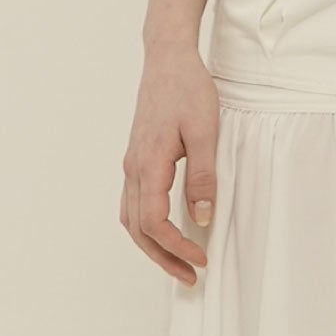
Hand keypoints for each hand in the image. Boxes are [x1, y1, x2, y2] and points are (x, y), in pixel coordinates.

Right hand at [121, 44, 221, 285]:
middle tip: (190, 276)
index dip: (176, 247)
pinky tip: (166, 230)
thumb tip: (201, 217)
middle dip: (162, 257)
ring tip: (178, 262)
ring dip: (152, 246)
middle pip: (137, 229)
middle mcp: (133, 168)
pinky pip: (133, 203)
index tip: (201, 259)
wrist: (167, 59)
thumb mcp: (205, 131)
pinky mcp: (136, 158)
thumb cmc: (188, 90)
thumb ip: (202, 176)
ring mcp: (131, 163)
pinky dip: (146, 226)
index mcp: (148, 164)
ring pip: (131, 218)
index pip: (154, 222)